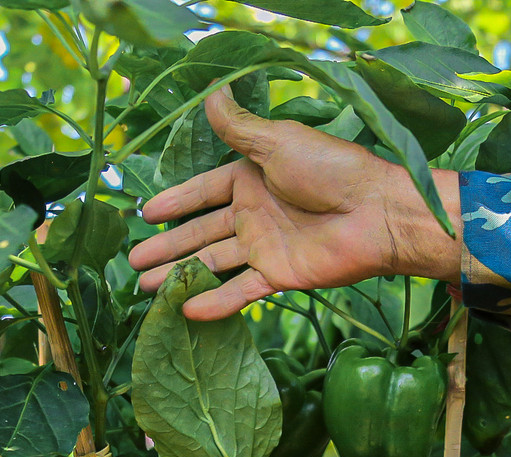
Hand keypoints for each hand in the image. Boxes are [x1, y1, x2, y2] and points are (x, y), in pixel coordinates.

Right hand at [127, 87, 460, 320]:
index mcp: (251, 178)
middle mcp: (254, 213)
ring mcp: (265, 246)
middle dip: (167, 247)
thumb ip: (240, 128)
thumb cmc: (332, 169)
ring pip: (212, 263)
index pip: (203, 192)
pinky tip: (186, 311)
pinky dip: (216, 302)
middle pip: (200, 232)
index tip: (144, 214)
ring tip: (145, 288)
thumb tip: (212, 92)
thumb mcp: (279, 142)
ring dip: (180, 275)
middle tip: (133, 262)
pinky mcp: (279, 275)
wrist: (377, 212)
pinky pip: (240, 290)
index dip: (174, 202)